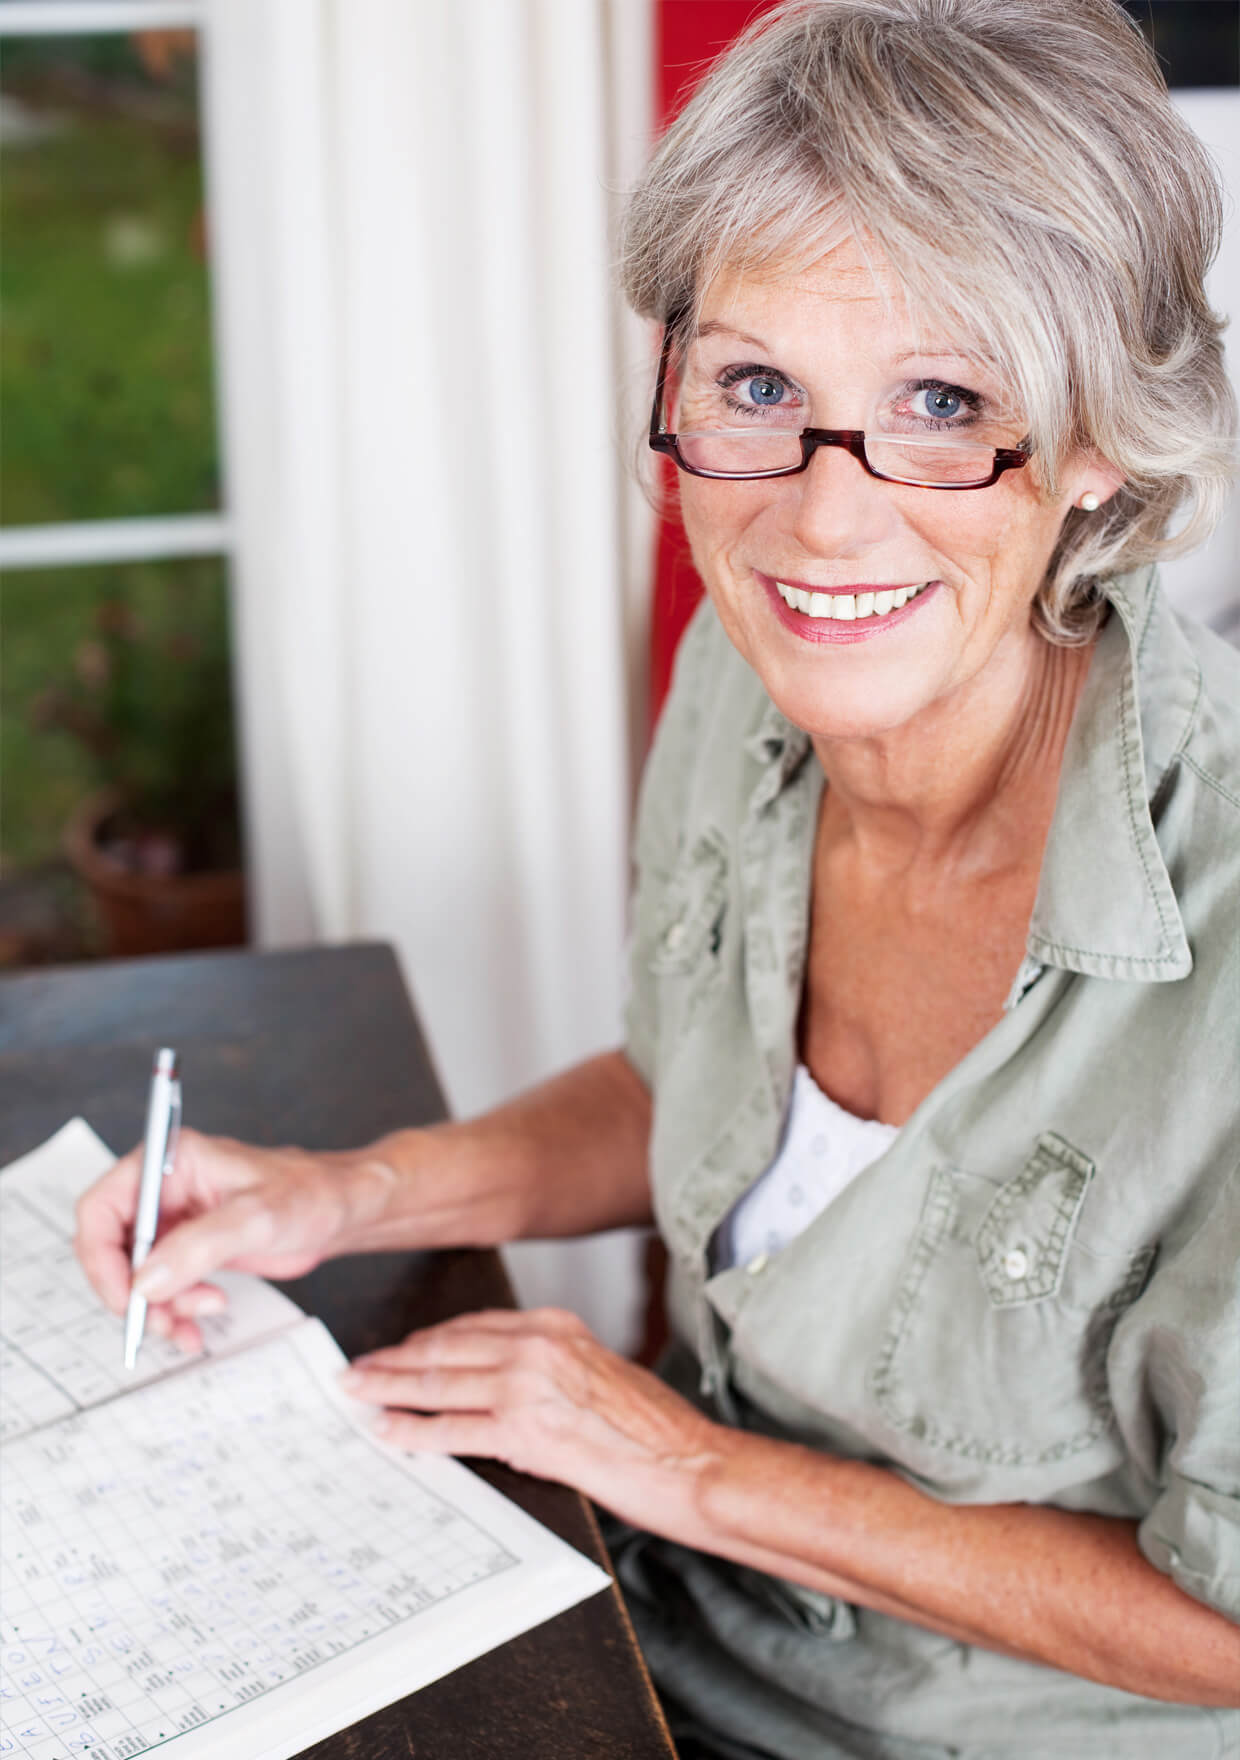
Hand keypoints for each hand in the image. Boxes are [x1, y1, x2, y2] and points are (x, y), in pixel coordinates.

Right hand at [74, 1129, 394, 1353]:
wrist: (342, 1211)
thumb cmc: (310, 1193)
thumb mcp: (257, 1217)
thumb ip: (199, 1247)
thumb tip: (146, 1283)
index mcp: (169, 1162)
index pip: (101, 1208)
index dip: (101, 1258)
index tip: (125, 1298)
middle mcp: (164, 1189)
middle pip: (113, 1248)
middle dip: (133, 1292)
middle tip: (160, 1322)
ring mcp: (175, 1221)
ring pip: (136, 1275)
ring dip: (156, 1309)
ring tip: (191, 1325)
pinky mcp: (190, 1249)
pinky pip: (162, 1287)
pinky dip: (173, 1312)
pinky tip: (197, 1325)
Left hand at [339, 1307, 730, 1537]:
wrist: (686, 1462)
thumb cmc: (652, 1430)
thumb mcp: (597, 1372)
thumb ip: (548, 1367)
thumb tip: (500, 1387)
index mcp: (555, 1326)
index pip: (471, 1326)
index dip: (426, 1339)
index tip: (398, 1348)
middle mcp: (536, 1345)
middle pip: (444, 1348)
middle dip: (394, 1360)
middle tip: (357, 1369)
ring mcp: (527, 1385)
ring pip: (438, 1382)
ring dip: (388, 1389)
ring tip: (357, 1394)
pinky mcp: (524, 1431)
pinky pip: (452, 1428)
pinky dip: (412, 1430)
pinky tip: (387, 1431)